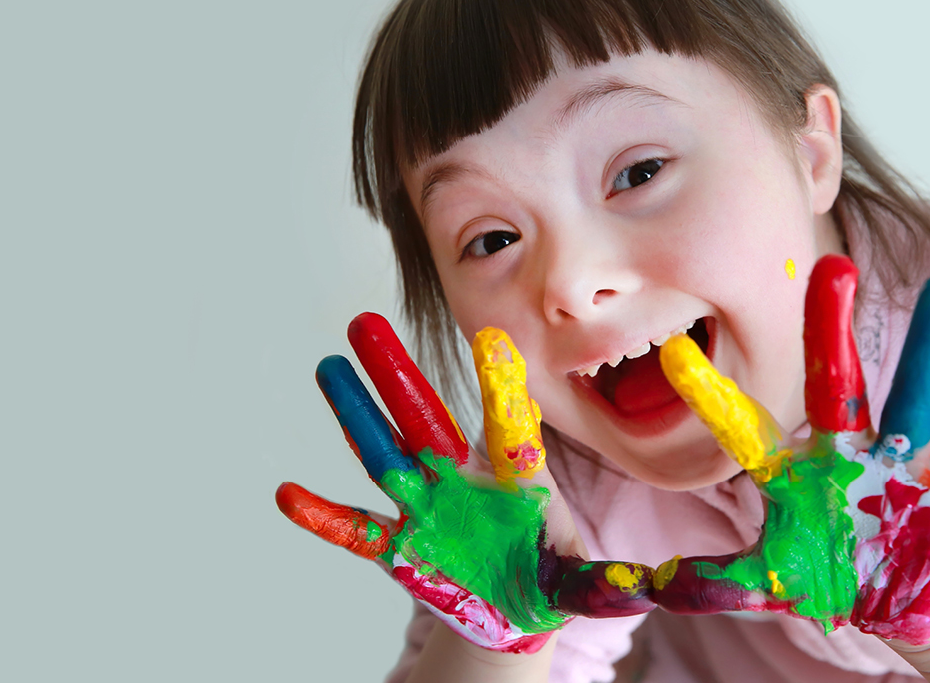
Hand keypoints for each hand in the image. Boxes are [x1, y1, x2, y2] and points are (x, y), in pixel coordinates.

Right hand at [276, 314, 653, 653]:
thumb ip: (601, 581)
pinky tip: (288, 494)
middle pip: (424, 418)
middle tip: (364, 322)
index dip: (499, 387)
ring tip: (327, 369)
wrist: (509, 608)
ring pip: (384, 455)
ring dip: (354, 417)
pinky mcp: (399, 546)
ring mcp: (425, 508)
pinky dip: (323, 517)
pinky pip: (356, 530)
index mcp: (512, 476)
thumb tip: (642, 587)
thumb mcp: (579, 578)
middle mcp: (461, 479)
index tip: (490, 340)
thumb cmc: (547, 575)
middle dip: (395, 374)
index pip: (506, 425)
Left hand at [650, 255, 929, 643]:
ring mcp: (903, 471)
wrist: (893, 591)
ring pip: (917, 400)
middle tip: (827, 264)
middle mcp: (847, 456)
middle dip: (831, 330)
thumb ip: (708, 581)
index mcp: (796, 473)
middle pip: (836, 385)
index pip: (746, 428)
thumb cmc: (826, 570)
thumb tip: (641, 584)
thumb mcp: (765, 578)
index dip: (711, 394)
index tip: (672, 350)